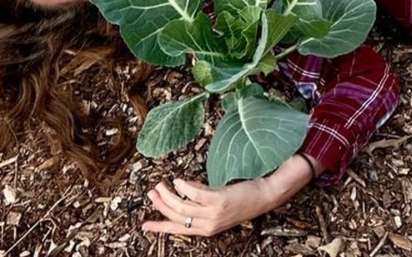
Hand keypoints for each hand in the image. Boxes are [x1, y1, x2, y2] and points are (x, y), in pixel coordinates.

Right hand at [142, 154, 320, 236]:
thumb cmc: (245, 198)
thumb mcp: (219, 205)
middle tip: (151, 193)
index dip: (160, 226)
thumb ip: (202, 201)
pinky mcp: (220, 201)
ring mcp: (214, 214)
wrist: (267, 196)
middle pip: (177, 217)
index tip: (144, 225)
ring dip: (168, 196)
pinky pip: (195, 195)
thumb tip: (183, 189)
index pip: (179, 229)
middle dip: (161, 206)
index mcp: (208, 228)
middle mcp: (209, 224)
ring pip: (182, 207)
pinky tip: (178, 180)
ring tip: (161, 185)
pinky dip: (184, 188)